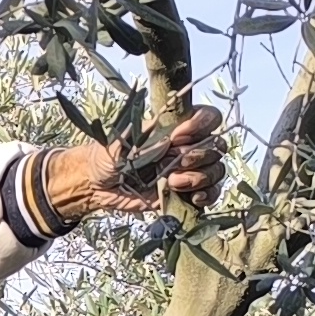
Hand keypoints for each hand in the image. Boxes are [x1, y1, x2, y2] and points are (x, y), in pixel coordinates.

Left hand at [43, 106, 225, 224]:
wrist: (97, 186)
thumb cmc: (107, 156)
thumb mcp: (123, 141)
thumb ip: (147, 138)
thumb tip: (171, 140)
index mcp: (177, 127)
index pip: (209, 117)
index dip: (202, 125)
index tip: (179, 136)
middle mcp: (189, 147)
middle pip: (217, 146)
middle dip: (199, 156)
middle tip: (174, 164)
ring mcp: (190, 170)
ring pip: (217, 170)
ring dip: (200, 177)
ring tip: (173, 182)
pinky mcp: (186, 193)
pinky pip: (212, 193)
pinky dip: (208, 195)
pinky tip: (192, 198)